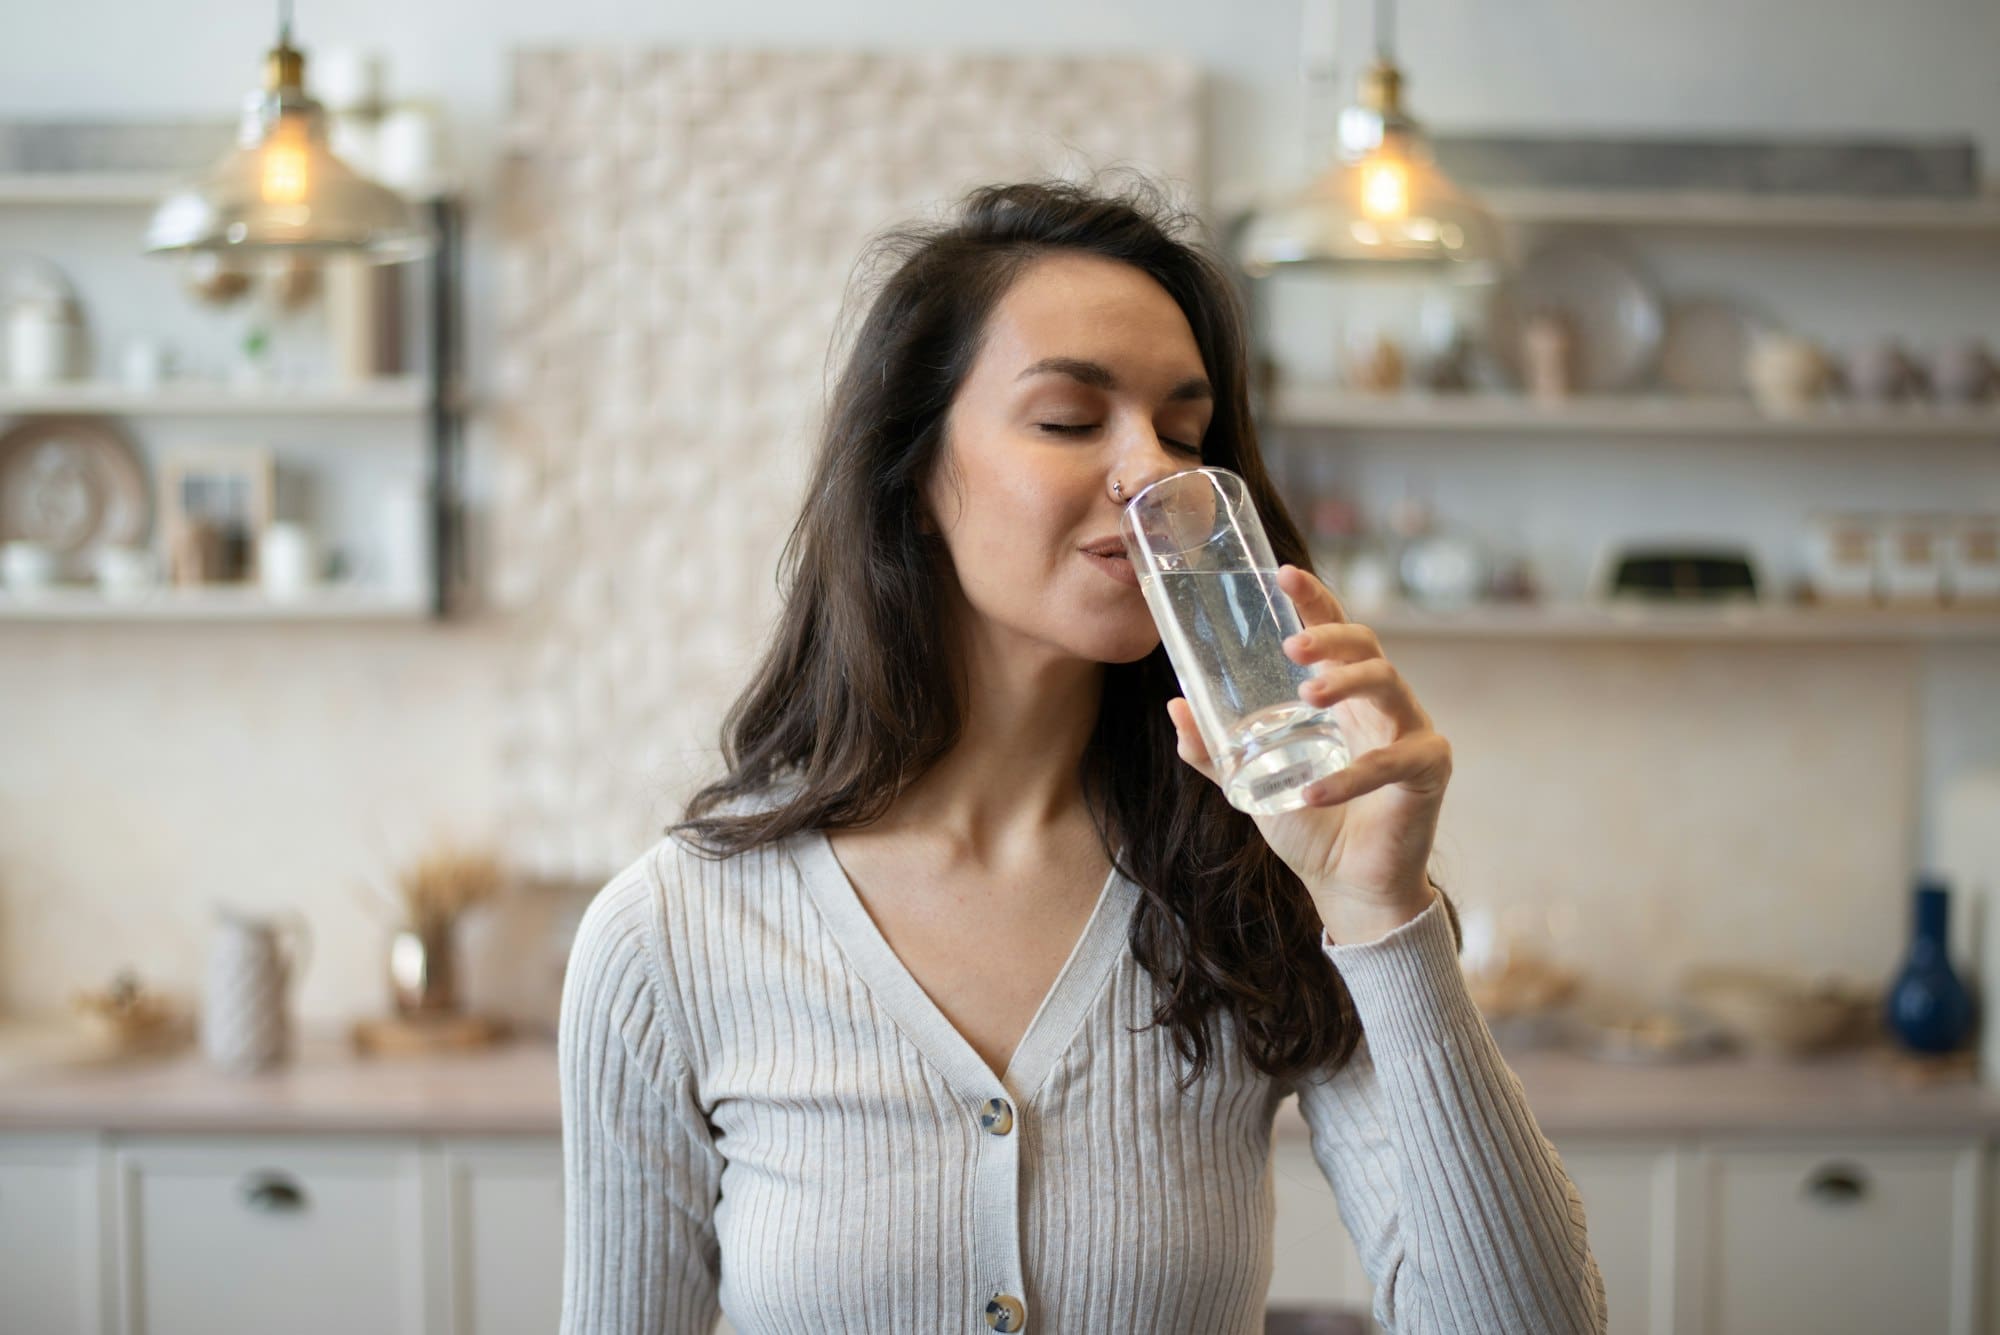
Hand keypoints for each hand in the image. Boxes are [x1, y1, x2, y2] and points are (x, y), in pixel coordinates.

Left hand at [1166, 565, 1451, 944]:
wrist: (1347, 888)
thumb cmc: (1309, 827)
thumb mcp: (1249, 785)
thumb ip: (1215, 749)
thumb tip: (1176, 705)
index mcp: (1343, 697)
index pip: (1334, 633)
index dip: (1314, 601)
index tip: (1284, 575)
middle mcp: (1380, 705)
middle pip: (1367, 646)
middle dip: (1330, 636)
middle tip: (1292, 649)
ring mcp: (1410, 732)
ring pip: (1389, 685)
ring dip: (1346, 684)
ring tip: (1307, 696)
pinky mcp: (1428, 770)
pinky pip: (1392, 762)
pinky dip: (1350, 778)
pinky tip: (1316, 794)